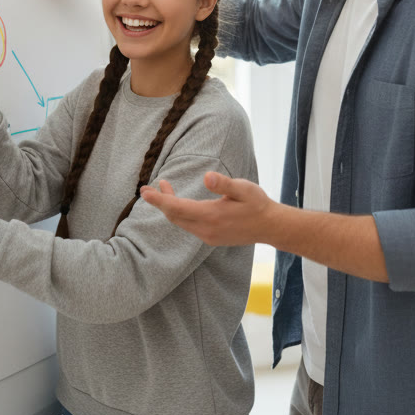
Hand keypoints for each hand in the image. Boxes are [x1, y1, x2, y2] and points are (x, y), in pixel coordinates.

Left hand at [139, 172, 276, 245]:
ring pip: (180, 222)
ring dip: (169, 207)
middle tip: (146, 189)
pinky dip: (179, 214)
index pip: (177, 208)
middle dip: (160, 202)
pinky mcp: (211, 238)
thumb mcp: (244, 189)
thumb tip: (207, 177)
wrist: (270, 227)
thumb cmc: (257, 204)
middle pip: (174, 216)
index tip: (145, 192)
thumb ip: (224, 184)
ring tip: (163, 188)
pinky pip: (188, 226)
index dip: (159, 199)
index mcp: (211, 215)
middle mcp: (205, 229)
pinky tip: (181, 203)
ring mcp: (207, 236)